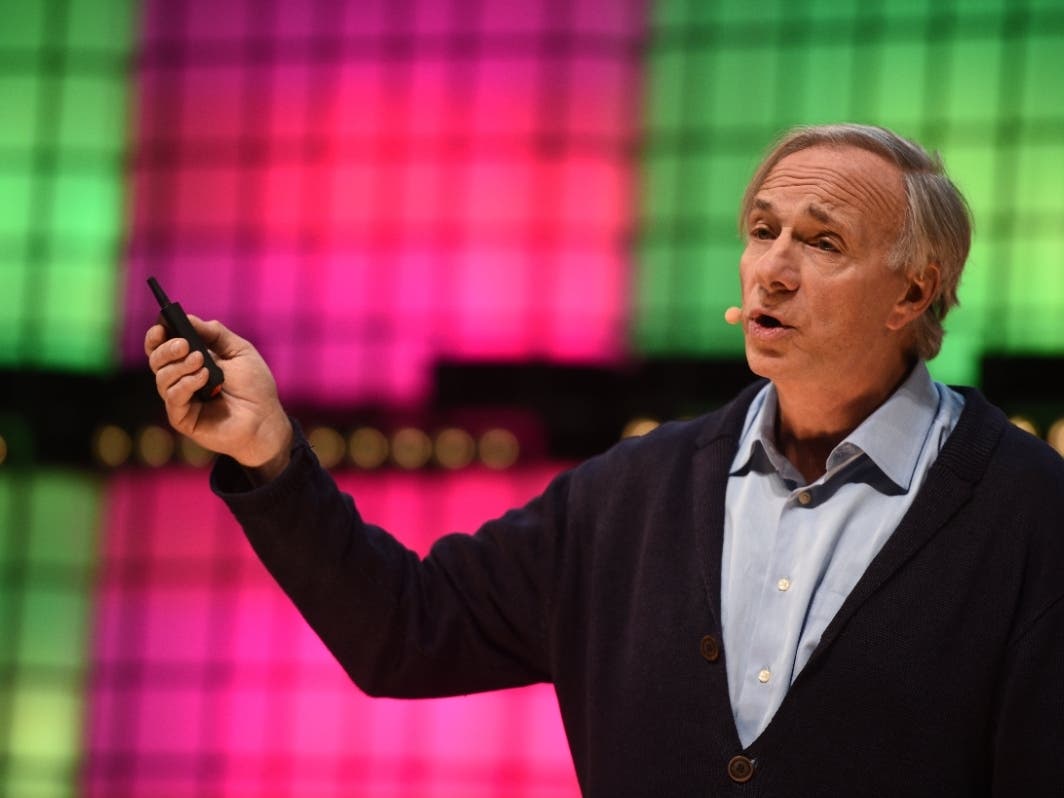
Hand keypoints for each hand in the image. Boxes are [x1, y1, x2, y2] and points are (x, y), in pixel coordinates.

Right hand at [145, 316, 292, 479]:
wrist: (266, 418)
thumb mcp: (238, 350)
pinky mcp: (182, 418)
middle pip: (156, 360)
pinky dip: (186, 384)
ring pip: (162, 378)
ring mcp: (180, 400)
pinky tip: (203, 378)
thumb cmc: (254, 386)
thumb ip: (215, 334)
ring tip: (201, 362)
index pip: (162, 347)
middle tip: (184, 345)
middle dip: (167, 349)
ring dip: (180, 366)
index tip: (161, 326)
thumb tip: (188, 318)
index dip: (157, 336)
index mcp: (190, 361)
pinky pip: (173, 397)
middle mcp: (181, 380)